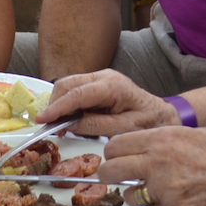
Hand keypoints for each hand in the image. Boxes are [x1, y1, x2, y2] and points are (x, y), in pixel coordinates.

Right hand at [37, 69, 177, 137]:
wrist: (162, 115)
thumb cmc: (148, 123)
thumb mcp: (124, 129)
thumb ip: (97, 126)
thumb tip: (72, 124)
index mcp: (112, 86)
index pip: (77, 94)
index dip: (57, 107)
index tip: (43, 120)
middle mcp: (104, 76)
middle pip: (68, 84)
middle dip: (54, 104)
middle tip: (50, 127)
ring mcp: (100, 77)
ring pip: (68, 85)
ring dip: (59, 103)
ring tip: (60, 125)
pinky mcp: (98, 83)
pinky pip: (75, 89)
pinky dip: (67, 102)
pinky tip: (69, 118)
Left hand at [101, 127, 205, 205]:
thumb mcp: (186, 133)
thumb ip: (159, 141)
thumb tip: (140, 148)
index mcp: (159, 139)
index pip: (116, 145)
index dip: (112, 152)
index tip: (114, 156)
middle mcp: (156, 164)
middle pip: (111, 171)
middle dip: (109, 174)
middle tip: (114, 175)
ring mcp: (163, 189)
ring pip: (130, 196)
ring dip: (137, 194)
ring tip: (153, 189)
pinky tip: (176, 197)